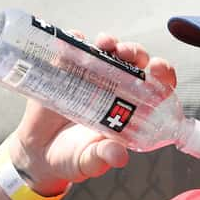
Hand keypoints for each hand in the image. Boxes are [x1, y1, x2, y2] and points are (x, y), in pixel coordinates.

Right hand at [0, 33, 177, 192]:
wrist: (38, 152)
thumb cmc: (71, 157)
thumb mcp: (88, 160)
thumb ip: (103, 157)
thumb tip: (119, 156)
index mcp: (131, 108)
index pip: (156, 85)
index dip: (161, 73)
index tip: (156, 67)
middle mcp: (115, 87)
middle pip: (134, 61)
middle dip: (134, 51)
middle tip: (125, 52)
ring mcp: (90, 75)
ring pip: (107, 49)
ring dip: (109, 42)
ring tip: (103, 44)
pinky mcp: (65, 68)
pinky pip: (73, 47)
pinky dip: (75, 39)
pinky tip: (75, 39)